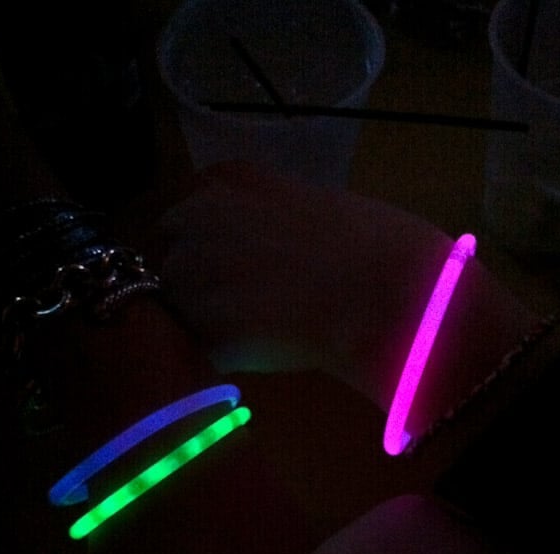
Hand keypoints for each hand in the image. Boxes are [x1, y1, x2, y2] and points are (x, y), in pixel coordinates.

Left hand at [157, 162, 542, 437]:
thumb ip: (264, 215)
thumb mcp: (308, 201)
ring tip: (265, 331)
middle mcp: (194, 228)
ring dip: (210, 325)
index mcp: (221, 188)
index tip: (231, 270)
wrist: (386, 290)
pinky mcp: (209, 337)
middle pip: (173, 269)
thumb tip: (256, 241)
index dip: (204, 251)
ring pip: (182, 314)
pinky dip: (233, 360)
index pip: (180, 223)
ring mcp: (194, 284)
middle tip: (249, 306)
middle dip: (198, 288)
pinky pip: (210, 354)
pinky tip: (273, 353)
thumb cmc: (370, 240)